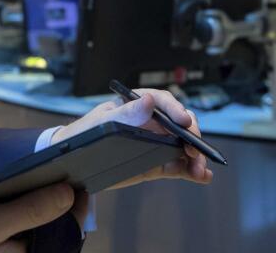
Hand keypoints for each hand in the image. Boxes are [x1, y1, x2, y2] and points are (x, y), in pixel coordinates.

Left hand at [51, 88, 212, 188]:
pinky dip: (190, 171)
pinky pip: (176, 166)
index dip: (175, 110)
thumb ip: (126, 114)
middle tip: (195, 151)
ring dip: (195, 157)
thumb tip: (148, 100)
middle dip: (191, 136)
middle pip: (179, 124)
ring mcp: (155, 143)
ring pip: (182, 146)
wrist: (72, 163)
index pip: (161, 102)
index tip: (184, 121)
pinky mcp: (156, 163)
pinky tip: (203, 176)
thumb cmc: (85, 135)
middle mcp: (151, 122)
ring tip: (200, 170)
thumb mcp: (102, 123)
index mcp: (136, 106)